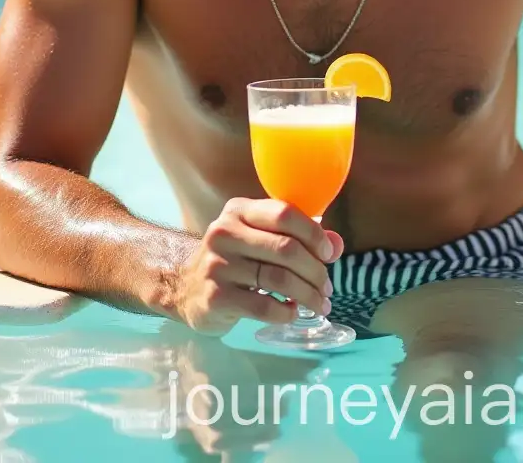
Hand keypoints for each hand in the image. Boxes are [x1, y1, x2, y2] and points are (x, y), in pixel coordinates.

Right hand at [173, 198, 342, 334]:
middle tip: (327, 287)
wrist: (185, 287)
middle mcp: (224, 232)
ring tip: (319, 304)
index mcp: (239, 210)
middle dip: (315, 271)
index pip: (284, 213)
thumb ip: (299, 238)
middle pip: (286, 249)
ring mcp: (217, 265)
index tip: (329, 254)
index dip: (314, 234)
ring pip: (278, 280)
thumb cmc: (235, 259)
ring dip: (307, 295)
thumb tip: (336, 245)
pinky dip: (285, 312)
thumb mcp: (261, 239)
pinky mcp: (215, 297)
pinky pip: (263, 307)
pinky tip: (291, 312)